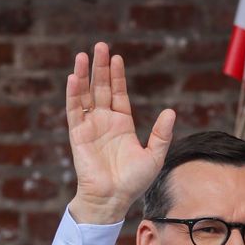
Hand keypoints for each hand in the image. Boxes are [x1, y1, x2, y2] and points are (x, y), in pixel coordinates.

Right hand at [66, 42, 174, 224]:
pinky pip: (74, 111)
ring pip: (85, 95)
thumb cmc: (133, 182)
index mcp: (122, 125)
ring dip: (84, 75)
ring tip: (84, 55)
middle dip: (100, 67)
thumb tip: (171, 111)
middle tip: (100, 46)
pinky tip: (74, 77)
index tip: (117, 58)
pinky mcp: (78, 135)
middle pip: (100, 88)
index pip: (118, 94)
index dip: (116, 76)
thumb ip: (161, 134)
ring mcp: (90, 127)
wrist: (113, 199)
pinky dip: (73, 94)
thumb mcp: (154, 156)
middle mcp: (104, 122)